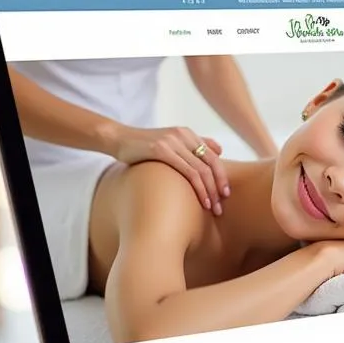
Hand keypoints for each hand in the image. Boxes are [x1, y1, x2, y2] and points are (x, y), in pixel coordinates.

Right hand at [114, 126, 228, 212]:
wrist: (118, 138)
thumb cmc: (144, 146)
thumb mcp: (172, 142)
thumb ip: (195, 144)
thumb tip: (219, 150)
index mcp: (188, 133)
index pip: (213, 157)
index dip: (222, 176)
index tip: (225, 194)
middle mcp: (183, 135)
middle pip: (210, 164)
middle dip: (218, 186)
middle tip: (222, 206)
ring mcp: (173, 142)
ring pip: (201, 170)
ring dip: (210, 191)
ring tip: (213, 208)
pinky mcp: (161, 150)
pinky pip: (187, 171)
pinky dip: (198, 188)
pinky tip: (202, 202)